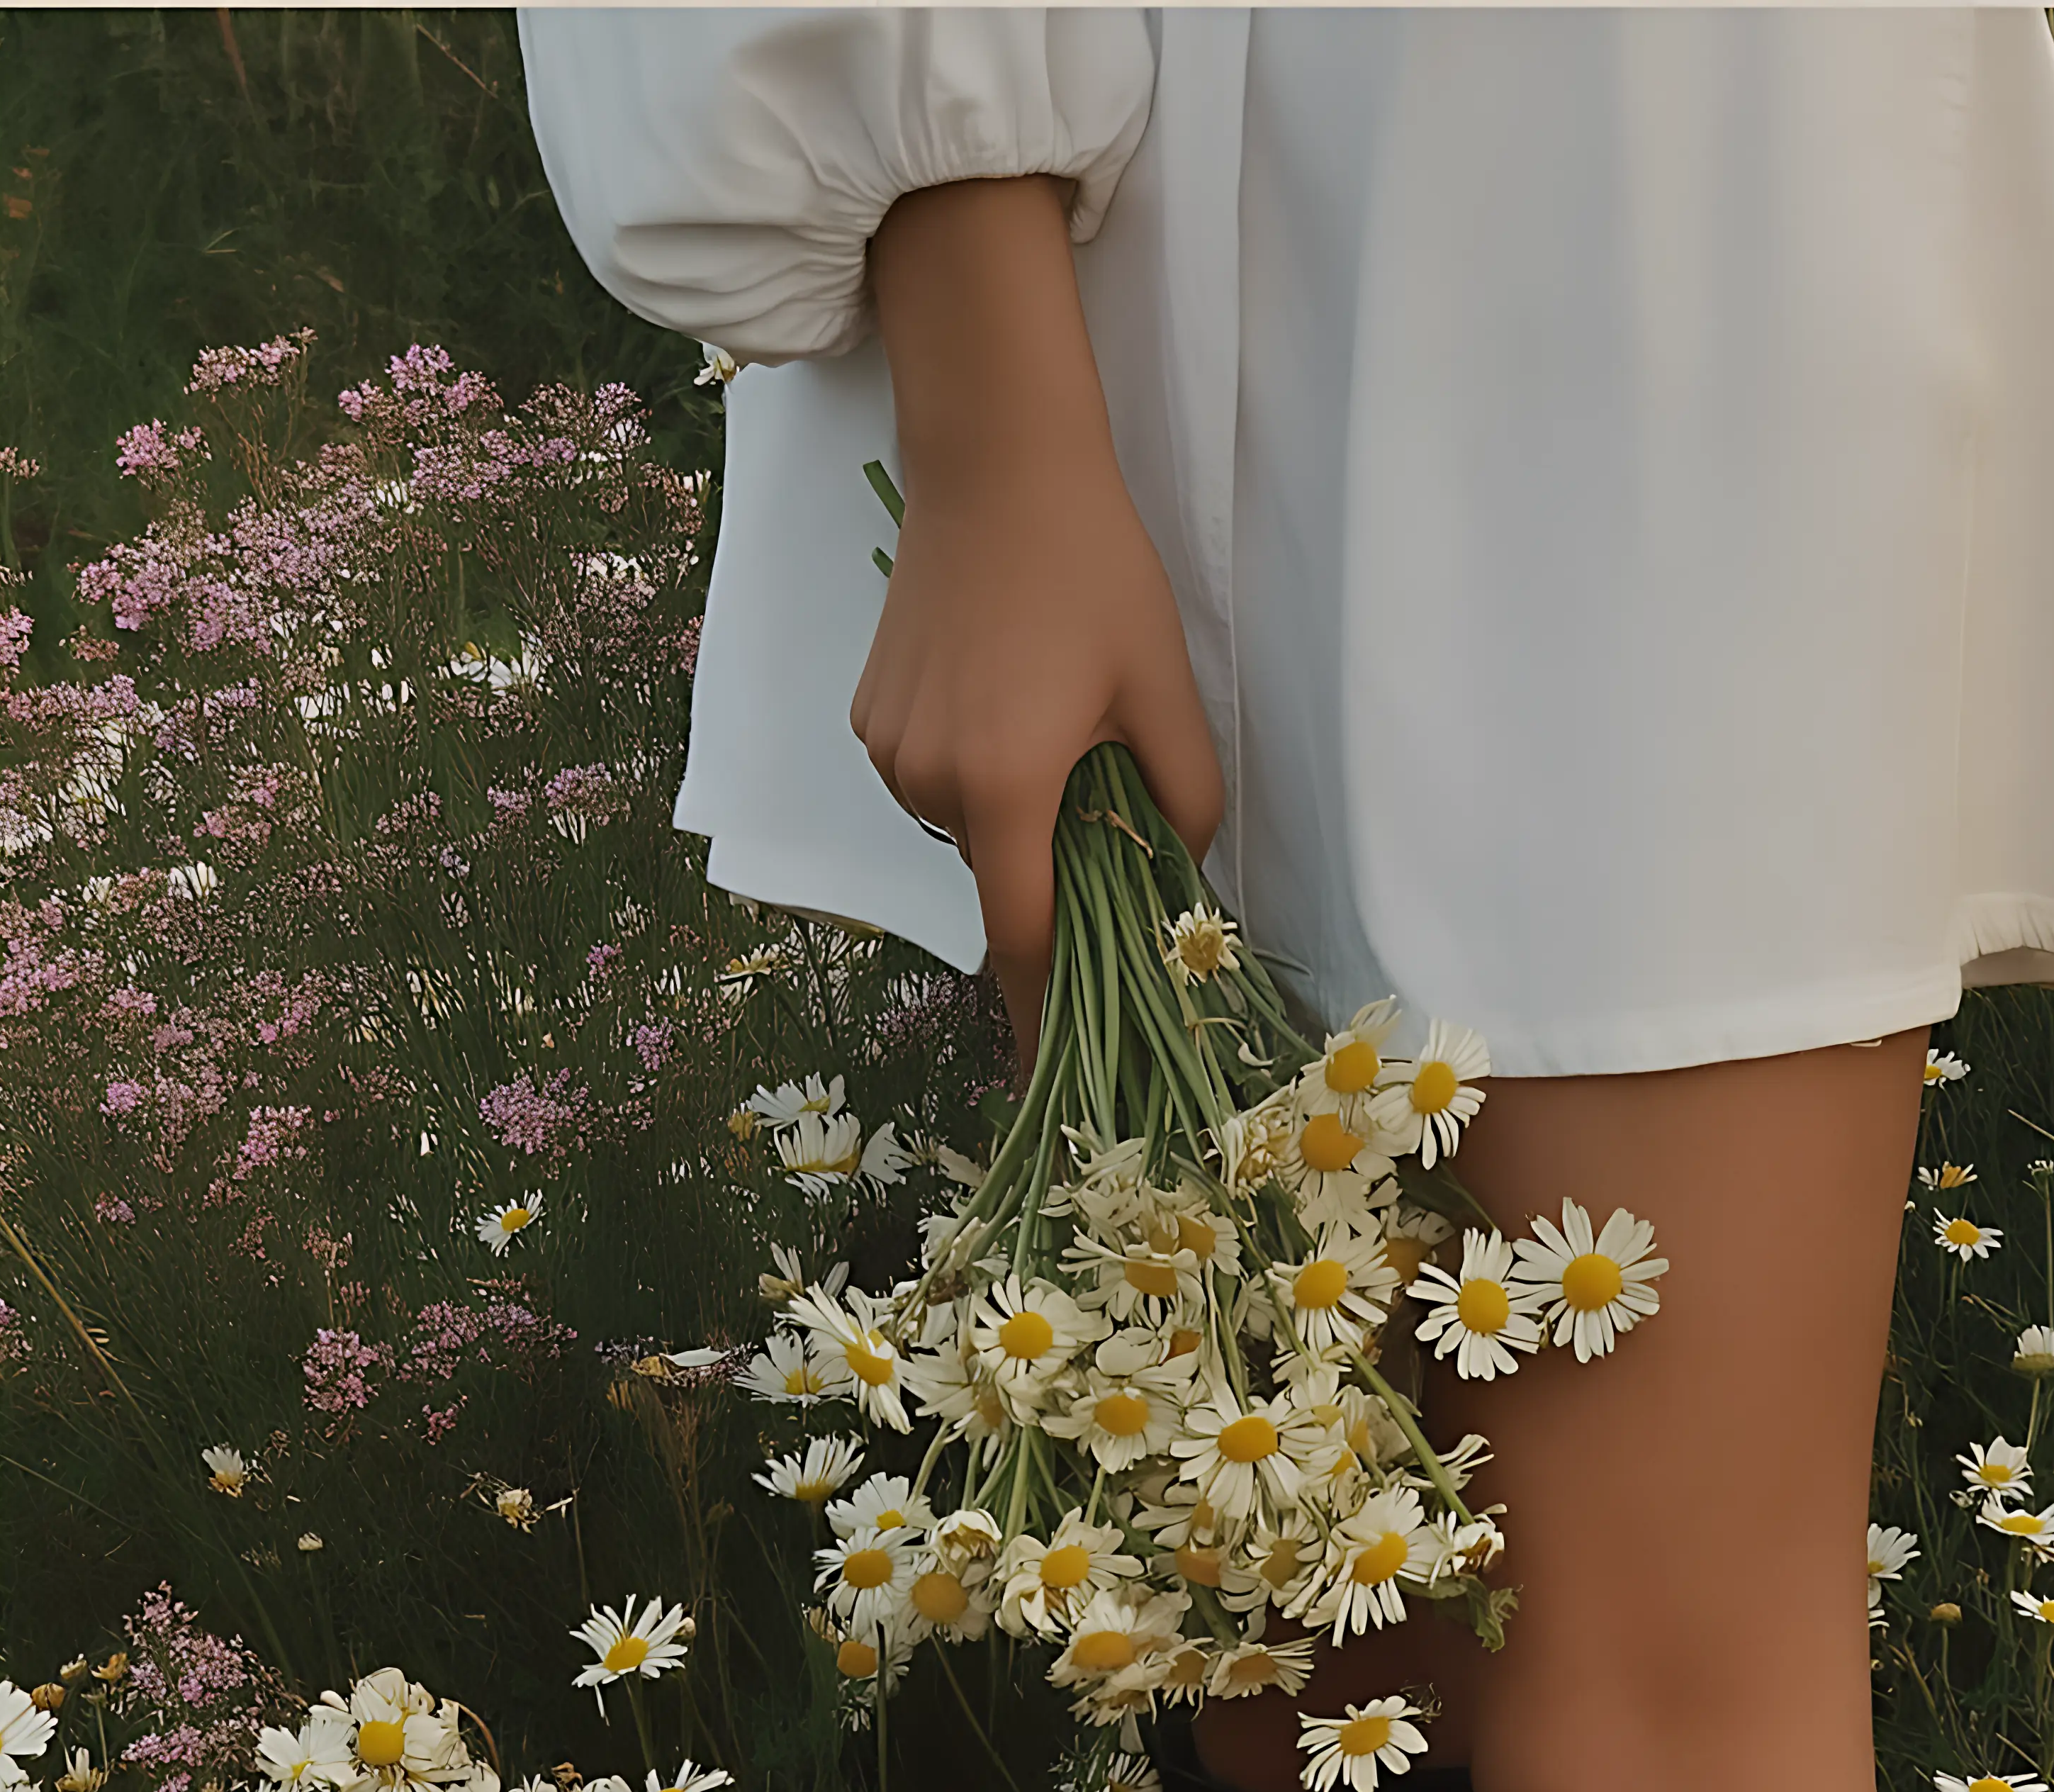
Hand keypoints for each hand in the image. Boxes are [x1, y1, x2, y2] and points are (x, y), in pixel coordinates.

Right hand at [853, 179, 1225, 1080]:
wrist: (994, 461)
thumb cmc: (1091, 570)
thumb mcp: (1164, 688)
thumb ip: (1182, 800)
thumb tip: (1179, 876)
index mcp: (1004, 787)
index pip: (1022, 939)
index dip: (1043, 1009)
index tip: (1053, 1068)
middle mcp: (929, 782)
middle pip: (999, 878)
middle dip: (1048, 871)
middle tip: (1098, 798)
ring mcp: (889, 751)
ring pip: (967, 830)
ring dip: (1012, 812)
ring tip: (1051, 723)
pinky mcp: (871, 718)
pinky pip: (934, 781)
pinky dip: (973, 771)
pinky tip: (1004, 697)